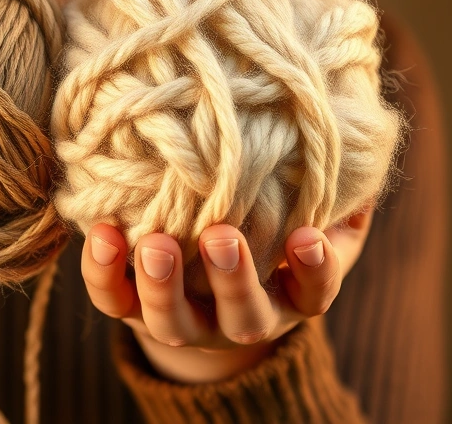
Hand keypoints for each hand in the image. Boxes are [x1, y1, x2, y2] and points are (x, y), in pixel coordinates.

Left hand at [80, 211, 371, 382]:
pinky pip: (114, 301)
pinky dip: (102, 272)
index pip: (313, 293)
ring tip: (154, 242)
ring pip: (172, 321)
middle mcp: (240, 319)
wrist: (201, 288)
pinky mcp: (133, 310)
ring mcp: (184, 320)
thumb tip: (350, 130)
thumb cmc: (267, 234)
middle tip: (220, 237)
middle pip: (243, 317)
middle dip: (232, 280)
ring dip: (162, 284)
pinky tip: (101, 231)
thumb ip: (329, 187)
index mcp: (289, 296)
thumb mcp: (308, 215)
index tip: (306, 237)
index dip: (313, 271)